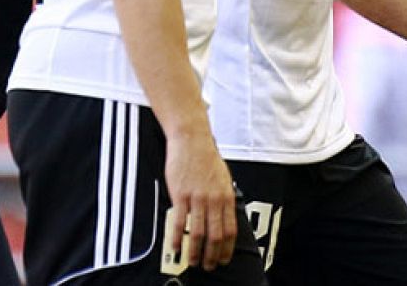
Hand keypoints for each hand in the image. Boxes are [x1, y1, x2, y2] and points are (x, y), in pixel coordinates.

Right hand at [165, 129, 238, 271]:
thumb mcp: (223, 178)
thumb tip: (224, 215)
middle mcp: (214, 200)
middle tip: (208, 266)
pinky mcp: (180, 194)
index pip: (230, 230)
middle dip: (212, 255)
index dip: (226, 249)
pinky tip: (175, 247)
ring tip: (192, 261)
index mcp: (226, 197)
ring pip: (198, 233)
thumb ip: (224, 198)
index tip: (222, 259)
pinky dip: (177, 237)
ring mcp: (197, 198)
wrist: (192, 140)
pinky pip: (179, 221)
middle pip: (215, 236)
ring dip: (195, 251)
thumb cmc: (206, 157)